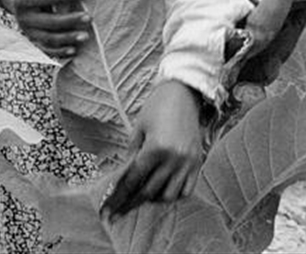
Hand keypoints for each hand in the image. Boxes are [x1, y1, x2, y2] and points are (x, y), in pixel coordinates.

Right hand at [0, 0, 92, 58]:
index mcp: (22, 0)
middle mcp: (23, 18)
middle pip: (50, 21)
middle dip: (71, 20)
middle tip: (89, 18)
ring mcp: (27, 32)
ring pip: (49, 38)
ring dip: (68, 38)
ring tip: (86, 36)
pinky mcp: (33, 40)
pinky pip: (47, 49)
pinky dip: (60, 51)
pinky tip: (74, 50)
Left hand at [101, 80, 204, 218]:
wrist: (184, 92)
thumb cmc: (157, 106)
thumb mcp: (139, 129)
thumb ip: (132, 155)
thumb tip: (124, 178)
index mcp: (155, 148)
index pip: (133, 180)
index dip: (118, 197)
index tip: (107, 211)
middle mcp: (173, 158)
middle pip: (149, 191)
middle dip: (131, 204)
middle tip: (118, 213)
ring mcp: (188, 162)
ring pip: (169, 195)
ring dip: (154, 199)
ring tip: (143, 195)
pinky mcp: (197, 162)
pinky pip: (187, 189)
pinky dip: (174, 195)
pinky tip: (163, 191)